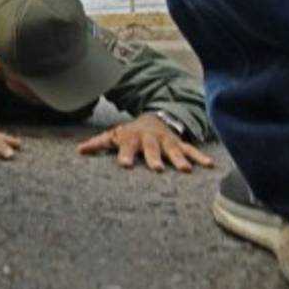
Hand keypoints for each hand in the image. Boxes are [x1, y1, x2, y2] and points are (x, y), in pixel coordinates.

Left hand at [77, 113, 213, 172]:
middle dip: (155, 157)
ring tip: (185, 170)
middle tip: (157, 169)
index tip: (124, 165)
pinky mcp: (181, 143)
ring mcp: (167, 141)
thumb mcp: (115, 135)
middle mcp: (151, 138)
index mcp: (133, 137)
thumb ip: (98, 143)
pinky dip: (200, 157)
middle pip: (153, 148)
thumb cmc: (131, 133)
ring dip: (180, 159)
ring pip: (174, 149)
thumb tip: (79, 150)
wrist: (154, 118)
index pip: (127, 146)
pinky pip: (192, 149)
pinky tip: (209, 165)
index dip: (126, 155)